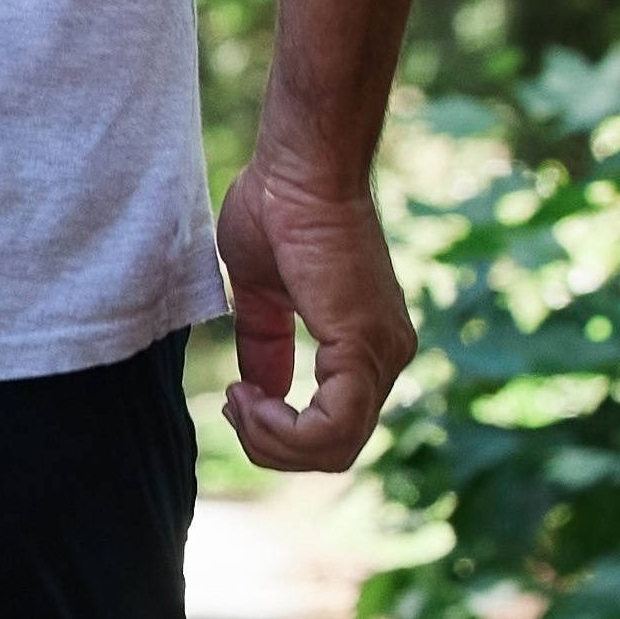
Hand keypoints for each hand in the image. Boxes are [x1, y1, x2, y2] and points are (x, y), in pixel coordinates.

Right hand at [211, 145, 413, 473]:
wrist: (300, 167)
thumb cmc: (277, 208)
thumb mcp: (261, 295)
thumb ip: (263, 346)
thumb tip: (255, 390)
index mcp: (366, 344)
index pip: (334, 428)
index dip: (277, 432)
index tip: (235, 393)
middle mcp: (386, 355)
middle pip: (334, 451)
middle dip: (271, 444)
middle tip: (233, 403)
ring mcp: (380, 354)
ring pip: (334, 449)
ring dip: (271, 439)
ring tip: (238, 400)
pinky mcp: (363, 347)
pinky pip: (330, 428)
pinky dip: (281, 429)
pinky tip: (247, 396)